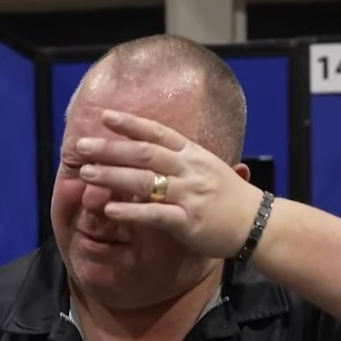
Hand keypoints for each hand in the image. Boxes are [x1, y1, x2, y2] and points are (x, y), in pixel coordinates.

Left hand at [75, 109, 265, 258]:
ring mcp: (189, 195)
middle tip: (81, 146)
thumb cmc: (230, 198)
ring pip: (145, 182)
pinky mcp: (188, 221)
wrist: (258, 223)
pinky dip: (131, 211)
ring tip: (86, 174)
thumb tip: (151, 153)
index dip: (131, 123)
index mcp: (193, 154)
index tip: (105, 116)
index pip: (158, 132)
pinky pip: (155, 214)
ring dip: (112, 176)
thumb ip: (180, 161)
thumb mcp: (207, 169)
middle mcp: (189, 170)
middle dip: (110, 149)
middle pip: (144, 154)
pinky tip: (110, 210)